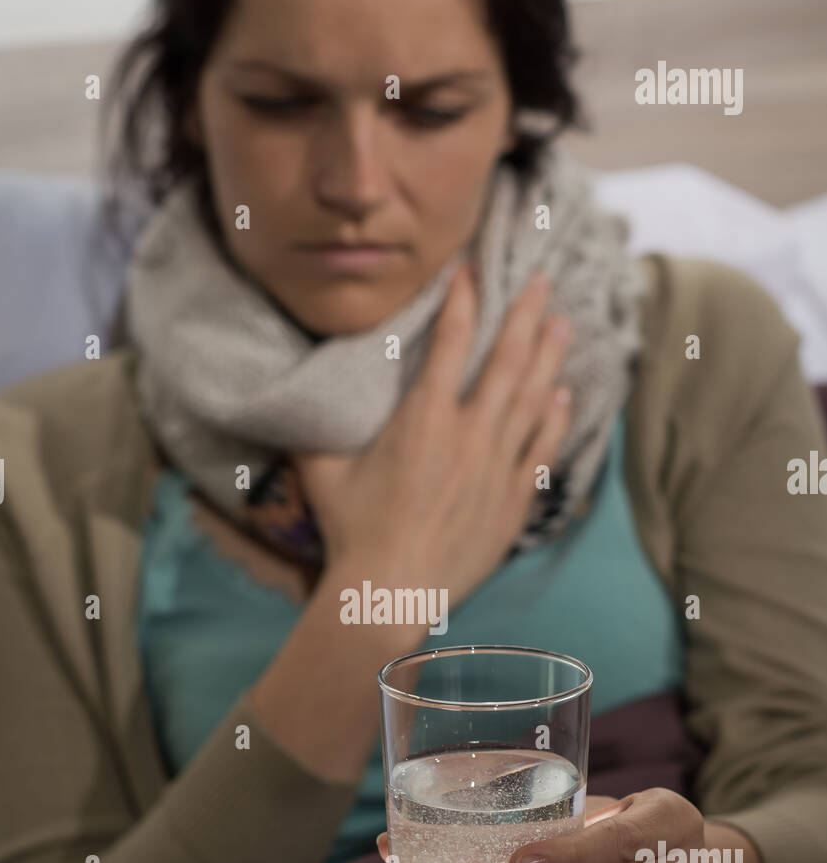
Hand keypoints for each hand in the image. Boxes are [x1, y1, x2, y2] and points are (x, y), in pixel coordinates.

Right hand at [294, 263, 573, 608]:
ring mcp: (496, 468)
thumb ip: (314, 428)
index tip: (474, 269)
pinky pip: (541, 449)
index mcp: (423, 418)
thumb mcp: (321, 470)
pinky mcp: (512, 501)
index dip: (465, 299)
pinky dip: (555, 418)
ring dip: (550, 356)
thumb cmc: (352, 532)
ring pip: (533, 398)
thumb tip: (298, 397)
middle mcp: (468, 434)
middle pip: (508, 359)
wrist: (390, 594)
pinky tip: (564, 394)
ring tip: (563, 321)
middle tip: (541, 281)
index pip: (452, 341)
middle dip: (526, 314)